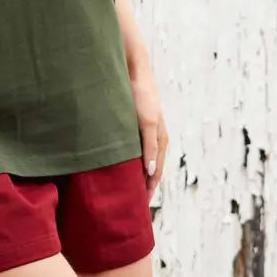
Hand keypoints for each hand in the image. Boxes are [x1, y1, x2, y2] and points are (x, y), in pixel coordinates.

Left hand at [130, 63, 167, 198]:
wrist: (133, 69)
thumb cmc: (141, 95)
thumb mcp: (146, 122)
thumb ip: (150, 146)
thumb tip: (150, 173)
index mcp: (160, 140)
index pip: (155, 173)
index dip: (148, 190)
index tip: (140, 207)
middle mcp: (154, 138)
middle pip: (148, 169)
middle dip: (141, 186)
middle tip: (130, 204)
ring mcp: (143, 131)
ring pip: (139, 160)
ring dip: (133, 174)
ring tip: (122, 189)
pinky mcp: (132, 123)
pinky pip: (131, 148)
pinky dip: (126, 160)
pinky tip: (116, 164)